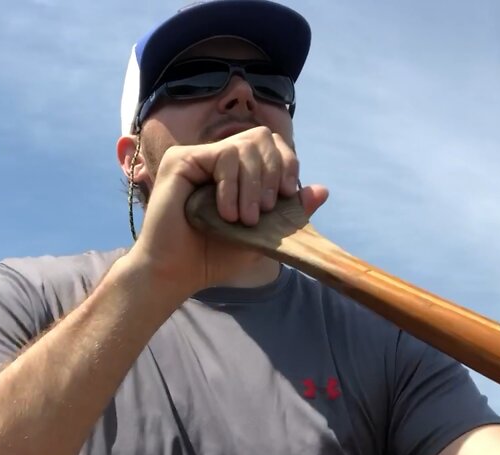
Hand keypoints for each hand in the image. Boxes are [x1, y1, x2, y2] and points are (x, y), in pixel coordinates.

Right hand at [130, 126, 328, 296]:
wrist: (176, 273)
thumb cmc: (213, 257)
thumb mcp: (262, 234)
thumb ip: (289, 213)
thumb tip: (323, 190)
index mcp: (235, 171)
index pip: (270, 145)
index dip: (286, 162)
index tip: (288, 194)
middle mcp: (215, 158)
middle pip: (261, 137)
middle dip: (272, 172)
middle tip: (263, 211)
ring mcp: (196, 156)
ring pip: (244, 145)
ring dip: (251, 186)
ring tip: (243, 220)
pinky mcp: (180, 160)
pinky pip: (223, 155)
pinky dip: (231, 185)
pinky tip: (225, 214)